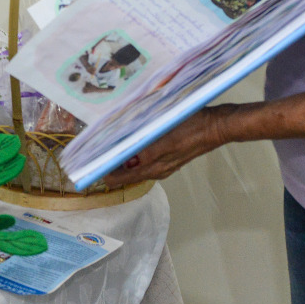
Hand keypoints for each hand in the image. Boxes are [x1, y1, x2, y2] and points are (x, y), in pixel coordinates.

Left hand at [105, 105, 242, 185]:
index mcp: (155, 168)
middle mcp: (157, 169)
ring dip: (121, 158)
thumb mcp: (166, 138)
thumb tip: (125, 162)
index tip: (88, 165)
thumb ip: (146, 152)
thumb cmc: (192, 129)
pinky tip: (129, 142)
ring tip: (106, 146)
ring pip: (135, 165)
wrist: (216, 126)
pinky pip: (146, 158)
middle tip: (92, 153)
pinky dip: (134, 153)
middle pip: (126, 173)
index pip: (122, 177)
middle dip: (109, 164)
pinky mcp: (169, 154)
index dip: (104, 173)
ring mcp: (164, 163)